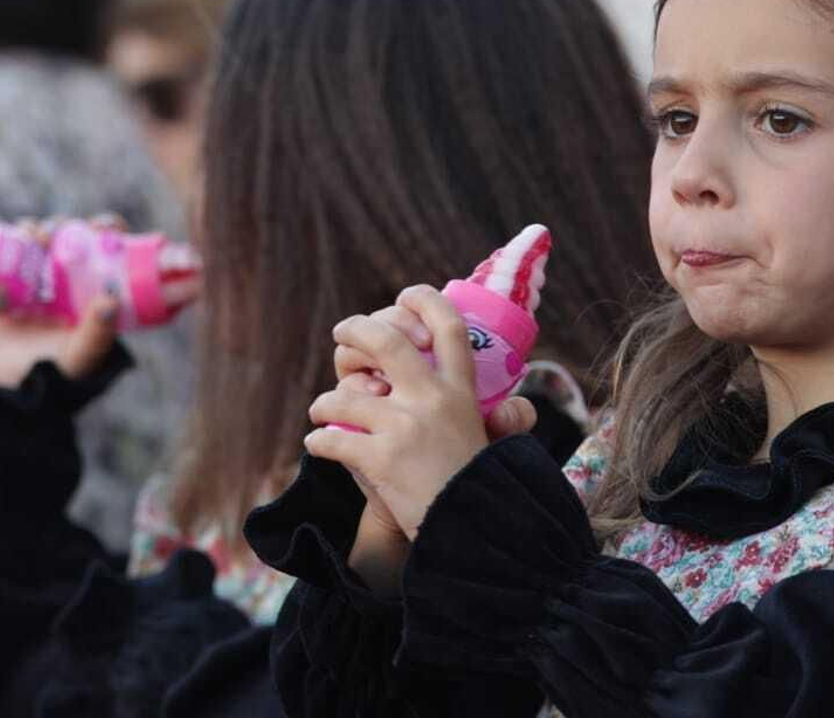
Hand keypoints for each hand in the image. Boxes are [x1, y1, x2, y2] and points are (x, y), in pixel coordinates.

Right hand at [0, 218, 121, 385]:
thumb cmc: (43, 377)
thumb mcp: (76, 358)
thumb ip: (96, 335)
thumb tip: (111, 300)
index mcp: (97, 301)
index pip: (115, 261)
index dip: (116, 238)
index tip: (108, 228)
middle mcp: (74, 287)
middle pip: (84, 242)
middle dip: (82, 227)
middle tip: (75, 229)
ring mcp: (42, 280)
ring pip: (53, 239)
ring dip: (52, 227)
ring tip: (44, 237)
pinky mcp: (11, 278)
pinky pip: (18, 245)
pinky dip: (22, 232)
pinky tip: (25, 234)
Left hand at [305, 286, 537, 539]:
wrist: (472, 537)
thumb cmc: (484, 491)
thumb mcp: (500, 446)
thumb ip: (507, 421)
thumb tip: (515, 407)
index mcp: (462, 391)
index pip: (448, 327)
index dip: (424, 302)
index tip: (407, 297)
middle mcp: (432, 399)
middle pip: (385, 339)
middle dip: (356, 329)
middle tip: (344, 332)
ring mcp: (403, 426)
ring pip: (345, 393)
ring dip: (326, 402)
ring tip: (323, 412)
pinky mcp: (379, 457)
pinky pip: (332, 438)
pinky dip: (319, 441)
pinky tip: (318, 445)